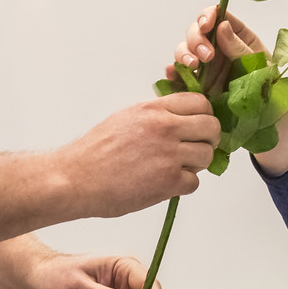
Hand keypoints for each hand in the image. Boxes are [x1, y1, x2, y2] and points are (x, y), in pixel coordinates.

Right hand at [56, 94, 218, 216]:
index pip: (200, 102)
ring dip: (196, 164)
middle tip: (196, 148)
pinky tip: (165, 184)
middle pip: (211, 127)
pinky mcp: (167, 181)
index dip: (204, 116)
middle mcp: (164, 127)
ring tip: (176, 168)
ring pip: (207, 155)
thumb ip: (155, 114)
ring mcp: (168, 154)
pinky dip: (183, 186)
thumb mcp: (126, 118)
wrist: (75, 179)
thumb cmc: (95, 152)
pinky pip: (194, 182)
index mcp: (153, 109)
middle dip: (208, 139)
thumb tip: (179, 116)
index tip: (198, 126)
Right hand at [170, 5, 265, 92]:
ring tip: (193, 66)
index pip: (218, 16)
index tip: (206, 25)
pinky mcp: (197, 84)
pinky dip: (173, 72)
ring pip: (185, 50)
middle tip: (207, 56)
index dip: (208, 15)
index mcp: (237, 37)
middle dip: (196, 39)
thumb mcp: (259, 66)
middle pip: (196, 31)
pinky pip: (179, 74)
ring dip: (184, 54)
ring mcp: (206, 66)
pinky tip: (174, 74)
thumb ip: (239, 48)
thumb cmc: (269, 89)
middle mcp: (218, 48)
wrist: (266, 119)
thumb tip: (222, 25)